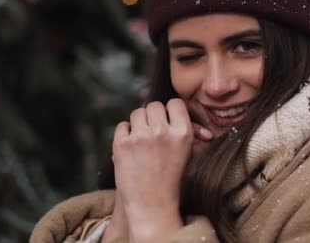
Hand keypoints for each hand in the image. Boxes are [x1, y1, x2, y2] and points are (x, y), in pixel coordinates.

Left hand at [111, 99, 200, 241]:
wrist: (152, 206)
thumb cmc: (172, 180)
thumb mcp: (187, 153)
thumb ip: (184, 129)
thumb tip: (174, 108)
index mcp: (183, 133)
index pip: (175, 103)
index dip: (170, 111)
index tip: (167, 120)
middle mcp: (162, 132)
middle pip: (154, 105)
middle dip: (153, 116)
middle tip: (153, 131)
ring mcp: (141, 137)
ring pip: (137, 112)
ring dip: (138, 123)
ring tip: (141, 140)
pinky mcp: (122, 145)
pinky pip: (122, 126)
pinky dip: (125, 134)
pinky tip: (131, 148)